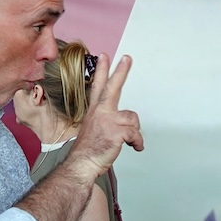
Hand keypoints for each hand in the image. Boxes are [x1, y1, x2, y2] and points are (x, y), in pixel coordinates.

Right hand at [72, 55, 143, 173]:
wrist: (82, 164)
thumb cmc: (89, 150)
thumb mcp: (94, 130)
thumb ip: (106, 121)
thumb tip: (123, 123)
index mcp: (95, 111)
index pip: (98, 86)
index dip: (102, 70)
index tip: (104, 56)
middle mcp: (100, 112)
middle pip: (112, 87)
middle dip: (120, 71)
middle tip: (127, 58)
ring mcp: (108, 121)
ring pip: (133, 119)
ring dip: (134, 132)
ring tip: (130, 141)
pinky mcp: (116, 132)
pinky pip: (135, 134)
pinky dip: (137, 143)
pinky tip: (135, 147)